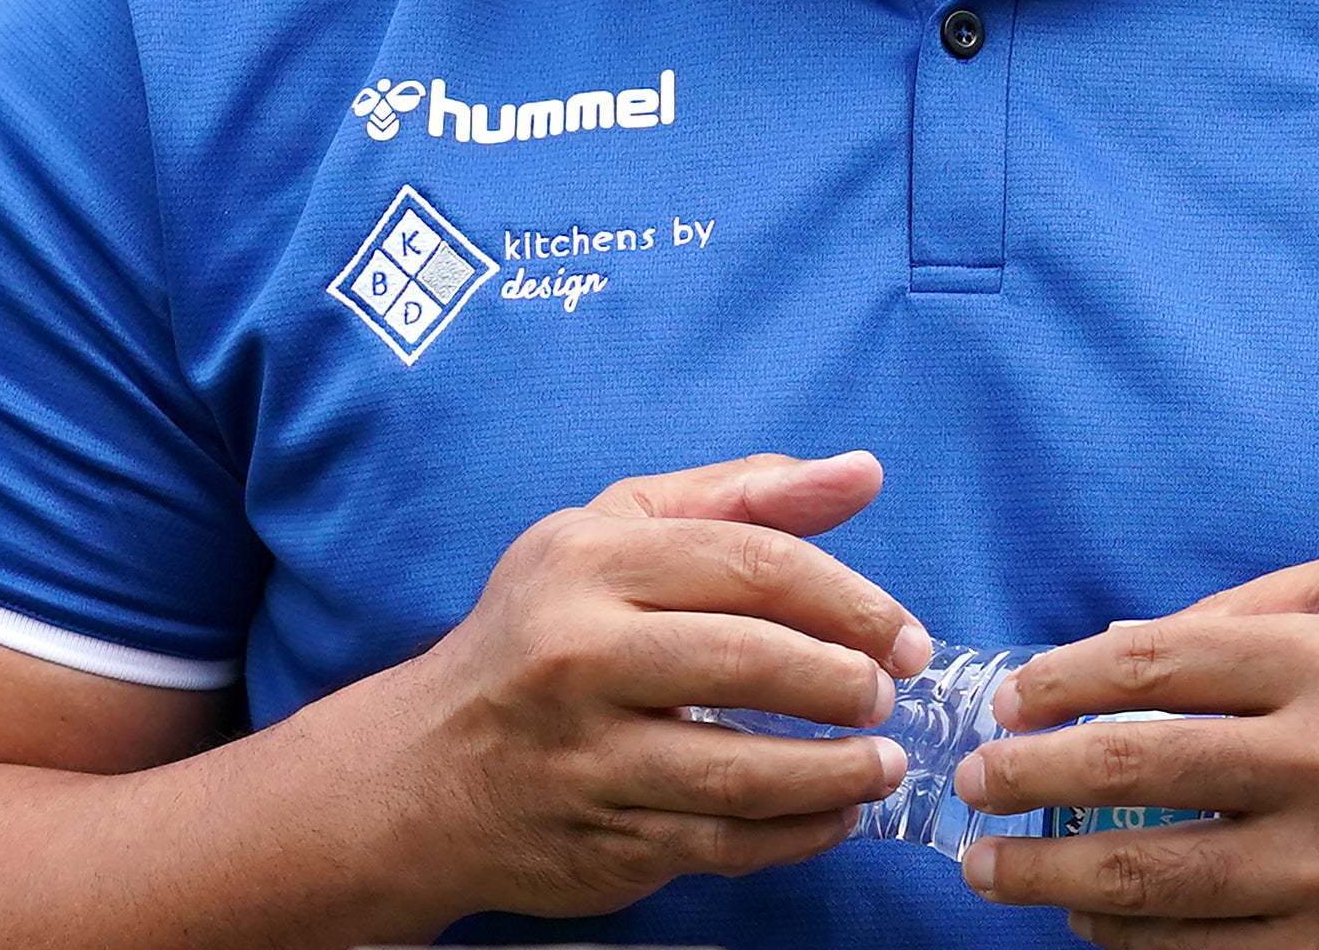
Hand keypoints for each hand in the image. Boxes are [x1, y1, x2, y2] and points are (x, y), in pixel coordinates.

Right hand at [364, 449, 931, 924]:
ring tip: (882, 764)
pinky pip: (720, 845)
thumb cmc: (539, 633)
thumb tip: (862, 473)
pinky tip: (832, 817)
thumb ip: (744, 497)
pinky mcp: (596, 844)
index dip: (850, 600)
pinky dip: (795, 836)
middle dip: (844, 682)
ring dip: (835, 773)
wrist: (415, 776)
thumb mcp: (617, 532)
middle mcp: (577, 657)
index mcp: (589, 563)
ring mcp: (583, 760)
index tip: (903, 634)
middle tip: (889, 695)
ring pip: (739, 770)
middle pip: (749, 661)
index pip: (752, 565)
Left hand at [950, 537, 1318, 949]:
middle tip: (974, 781)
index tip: (1010, 697)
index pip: (1157, 659)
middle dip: (1027, 777)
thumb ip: (1256, 601)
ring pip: (1149, 880)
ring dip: (1047, 876)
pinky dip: (1126, 945)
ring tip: (992, 867)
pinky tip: (1087, 924)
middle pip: (1133, 767)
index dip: (1062, 680)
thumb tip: (1125, 644)